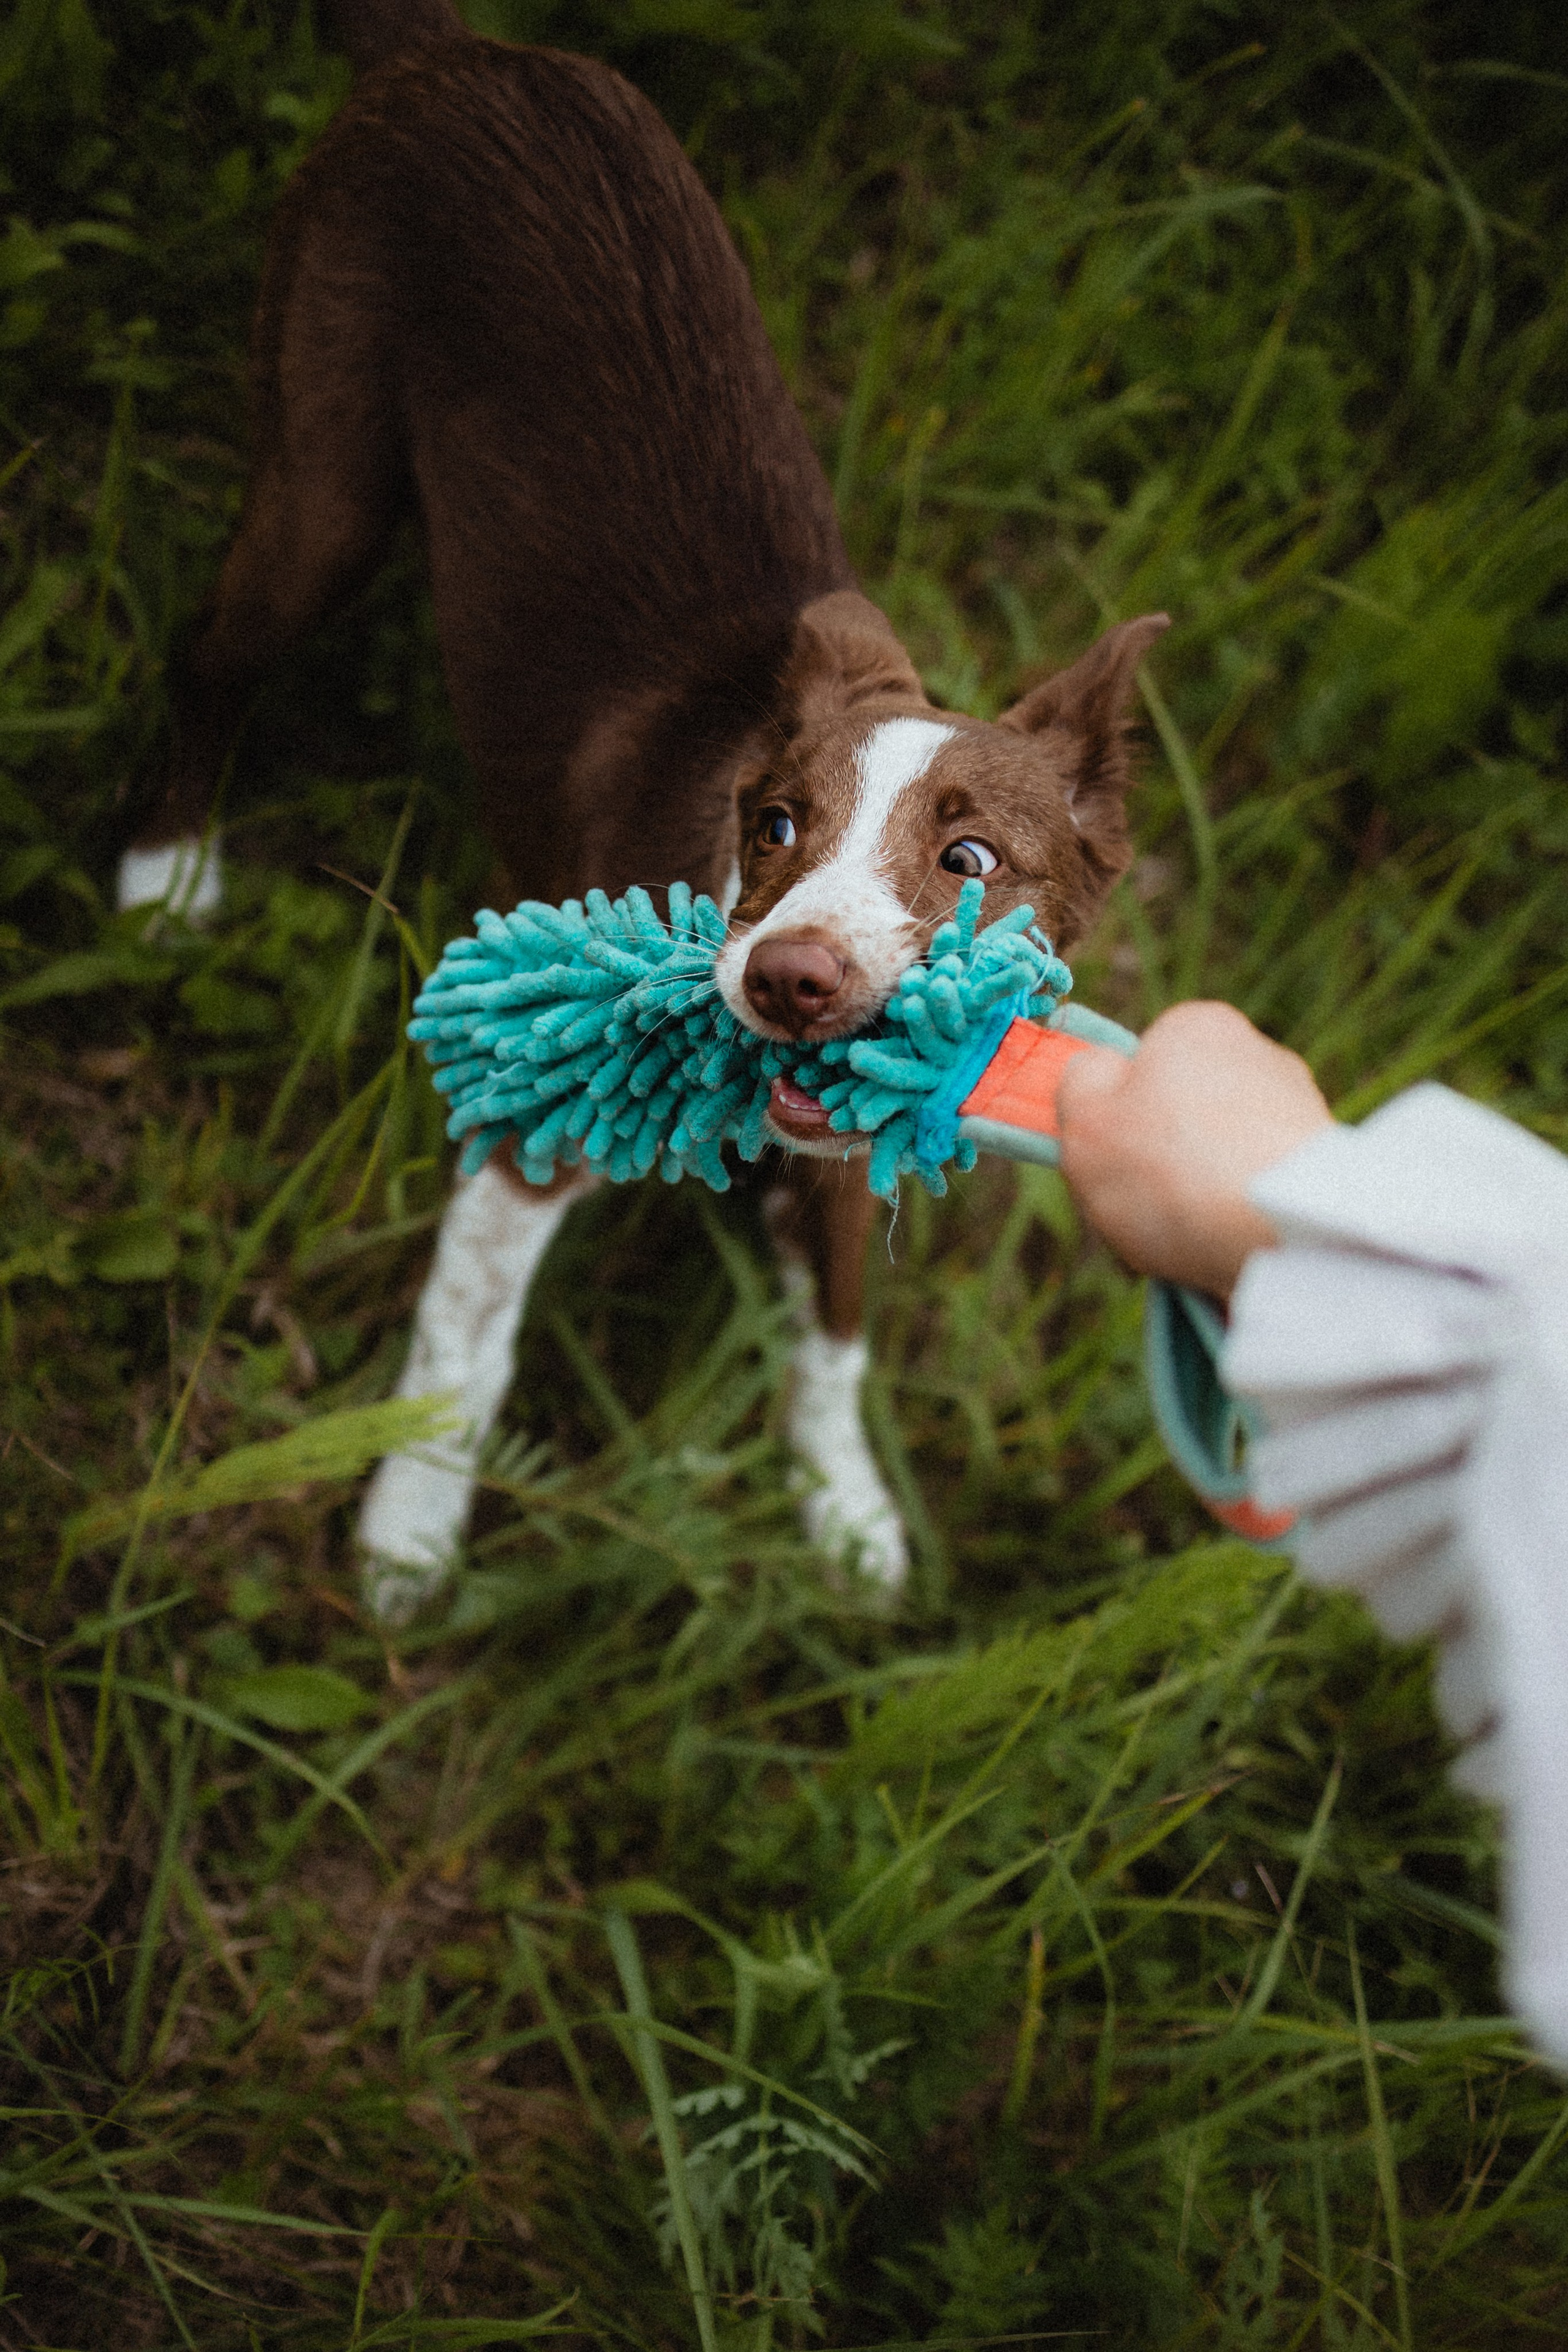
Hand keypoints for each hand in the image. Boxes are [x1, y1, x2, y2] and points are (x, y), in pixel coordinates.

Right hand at [1055, 1001, 1333, 1297]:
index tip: (1110, 1157)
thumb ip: (1079, 1083)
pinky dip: (1241, 1214)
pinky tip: (1232, 1241)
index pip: (1143, 1064)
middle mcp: (1258, 1054)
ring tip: (1190, 1233)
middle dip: (1164, 1159)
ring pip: (1224, 1156)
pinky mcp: (1325, 1166)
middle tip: (1142, 1205)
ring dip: (1202, 1191)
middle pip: (1185, 1112)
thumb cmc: (1171, 1169)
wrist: (1284, 1233)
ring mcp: (1299, 1109)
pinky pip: (1260, 1190)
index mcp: (1195, 1026)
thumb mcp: (1085, 1118)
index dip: (1117, 1116)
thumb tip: (1096, 1072)